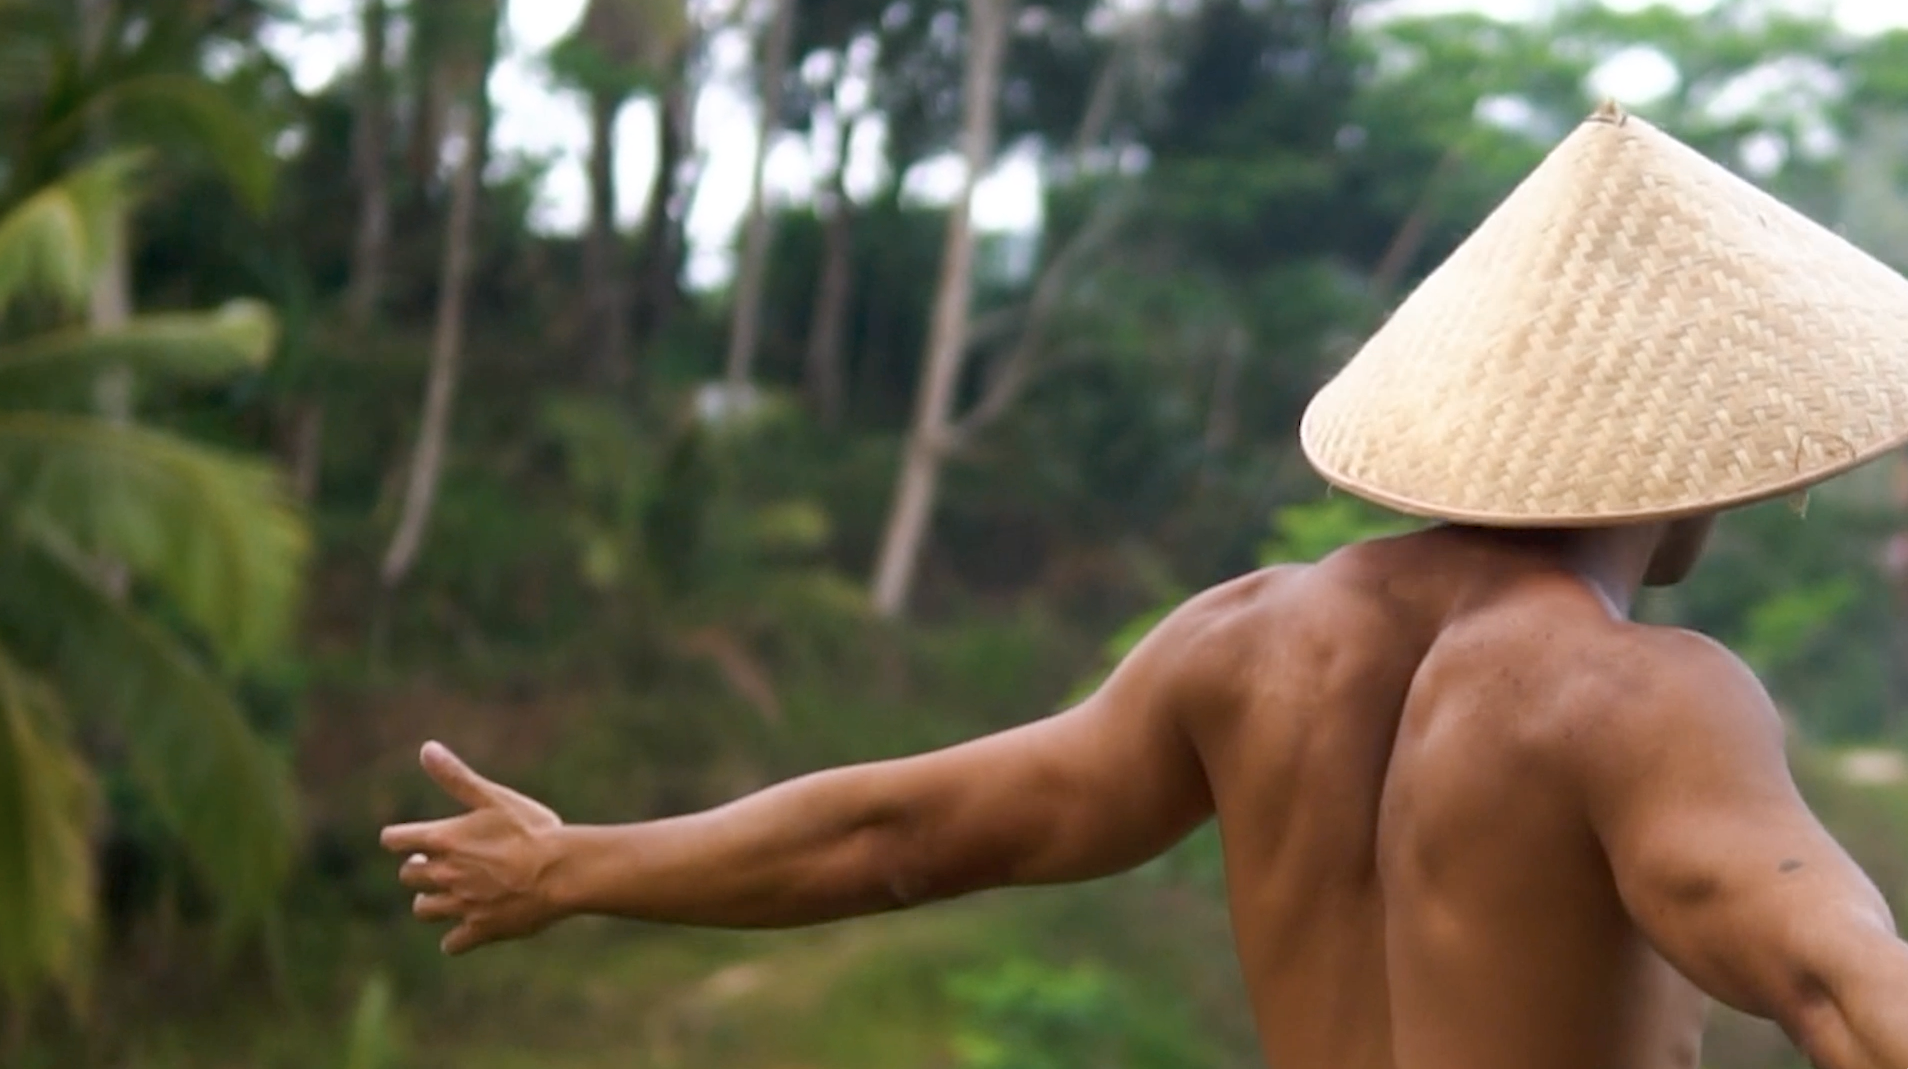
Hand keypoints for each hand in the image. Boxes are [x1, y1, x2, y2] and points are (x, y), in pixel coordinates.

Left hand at [379, 741, 564, 954]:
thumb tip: (426, 748)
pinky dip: (456, 938)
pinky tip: (470, 927)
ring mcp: (461, 905)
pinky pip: (453, 943)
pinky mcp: (480, 930)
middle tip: (437, 864)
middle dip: (418, 869)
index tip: (407, 839)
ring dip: (431, 902)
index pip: (395, 840)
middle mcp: (444, 874)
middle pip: (408, 876)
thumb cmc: (531, 830)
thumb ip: (456, 777)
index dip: (398, 838)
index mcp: (443, 840)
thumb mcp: (493, 797)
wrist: (562, 871)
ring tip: (450, 894)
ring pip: (424, 910)